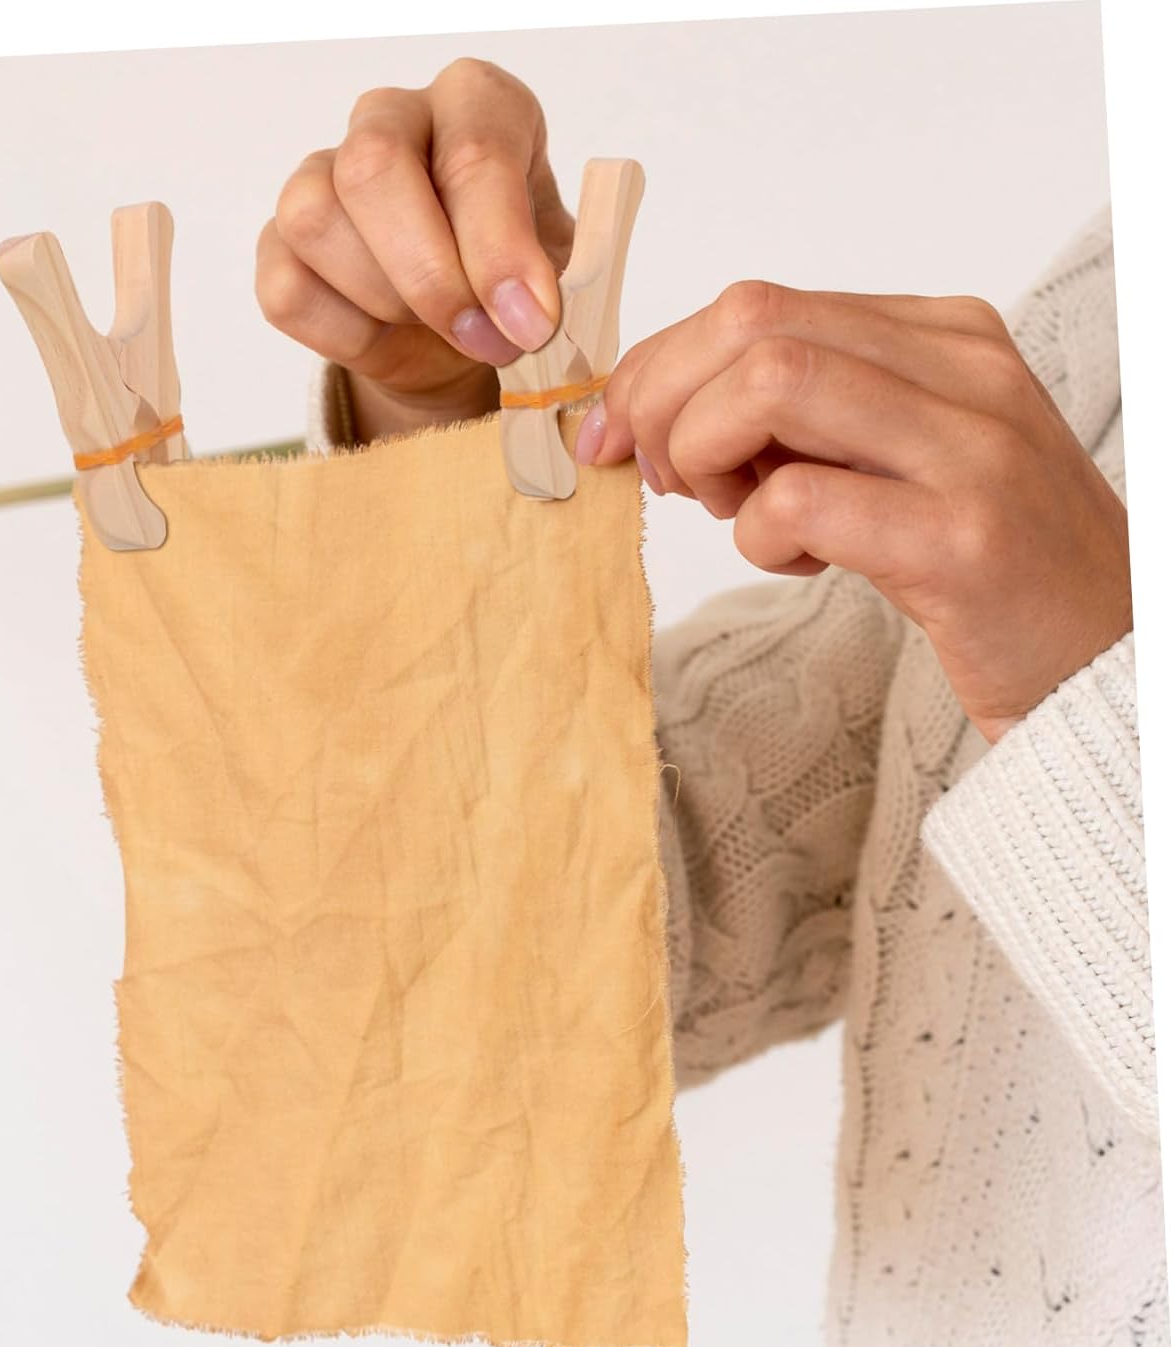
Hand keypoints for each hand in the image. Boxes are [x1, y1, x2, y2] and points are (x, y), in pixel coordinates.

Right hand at [255, 58, 573, 441]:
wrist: (463, 340)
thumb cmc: (512, 287)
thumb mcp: (555, 278)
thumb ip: (548, 285)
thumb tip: (527, 316)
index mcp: (475, 103)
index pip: (473, 152)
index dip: (499, 248)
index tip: (531, 323)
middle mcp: (392, 118)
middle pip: (373, 166)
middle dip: (431, 275)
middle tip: (483, 340)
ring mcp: (322, 176)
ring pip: (316, 220)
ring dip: (385, 302)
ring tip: (435, 330)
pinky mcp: (280, 244)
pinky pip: (287, 289)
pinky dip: (343, 335)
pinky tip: (386, 340)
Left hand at [578, 281, 1132, 742]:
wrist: (1107, 656)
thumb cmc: (978, 561)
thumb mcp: (891, 456)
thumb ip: (800, 417)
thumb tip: (654, 411)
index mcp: (941, 336)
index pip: (757, 307)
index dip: (659, 367)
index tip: (623, 433)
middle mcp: (962, 370)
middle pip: (750, 326)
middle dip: (664, 403)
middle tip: (666, 479)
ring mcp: (967, 450)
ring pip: (768, 385)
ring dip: (705, 457)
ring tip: (735, 514)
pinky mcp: (958, 540)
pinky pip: (796, 501)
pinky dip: (758, 537)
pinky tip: (798, 563)